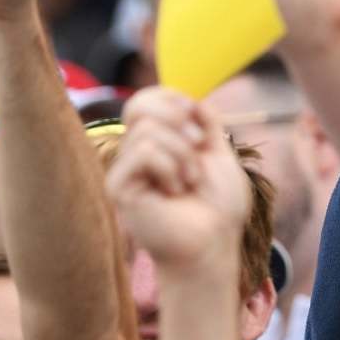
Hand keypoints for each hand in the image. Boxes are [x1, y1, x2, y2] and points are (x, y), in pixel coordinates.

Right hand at [107, 88, 250, 276]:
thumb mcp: (220, 153)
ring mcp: (126, 168)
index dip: (171, 98)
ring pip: (147, 131)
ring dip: (182, 154)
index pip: (146, 99)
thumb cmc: (219, 206)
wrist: (214, 241)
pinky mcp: (119, 186)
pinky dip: (169, 168)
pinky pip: (143, 153)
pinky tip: (175, 192)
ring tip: (190, 181)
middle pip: (139, 106)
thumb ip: (206, 122)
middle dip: (178, 119)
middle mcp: (137, 152)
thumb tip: (190, 99)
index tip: (199, 122)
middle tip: (199, 144)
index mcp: (159, 141)